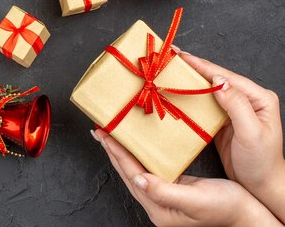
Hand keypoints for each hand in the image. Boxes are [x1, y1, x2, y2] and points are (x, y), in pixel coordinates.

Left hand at [92, 129, 282, 226]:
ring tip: (110, 135)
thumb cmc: (226, 208)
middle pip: (127, 171)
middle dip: (112, 150)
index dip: (116, 152)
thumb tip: (138, 179)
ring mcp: (163, 196)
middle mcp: (156, 203)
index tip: (104, 134)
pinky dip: (137, 155)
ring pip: (135, 169)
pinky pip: (147, 168)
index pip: (130, 173)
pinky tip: (135, 146)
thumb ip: (165, 191)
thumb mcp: (196, 199)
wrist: (248, 215)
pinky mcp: (172, 188)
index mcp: (158, 207)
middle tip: (99, 130)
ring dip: (122, 151)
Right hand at [177, 49, 284, 222]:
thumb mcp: (251, 133)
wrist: (261, 186)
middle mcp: (247, 99)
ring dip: (189, 80)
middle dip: (193, 68)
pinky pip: (204, 103)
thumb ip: (236, 106)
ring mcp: (234, 109)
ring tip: (170, 70)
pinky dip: (190, 96)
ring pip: (208, 89)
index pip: (226, 77)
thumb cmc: (261, 162)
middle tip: (170, 57)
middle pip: (215, 78)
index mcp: (258, 98)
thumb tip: (218, 81)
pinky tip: (177, 91)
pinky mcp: (223, 120)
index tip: (181, 56)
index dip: (202, 66)